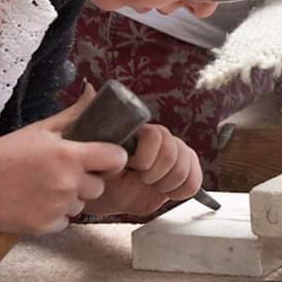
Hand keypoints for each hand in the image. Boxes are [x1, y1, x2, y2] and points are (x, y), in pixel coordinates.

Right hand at [0, 84, 127, 234]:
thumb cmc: (8, 152)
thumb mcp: (41, 129)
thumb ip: (74, 113)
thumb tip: (93, 91)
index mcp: (70, 155)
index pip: (116, 159)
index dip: (113, 158)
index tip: (103, 159)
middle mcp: (68, 182)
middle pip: (99, 185)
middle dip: (86, 180)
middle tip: (63, 173)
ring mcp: (57, 206)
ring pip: (81, 204)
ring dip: (70, 197)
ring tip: (45, 187)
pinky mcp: (46, 226)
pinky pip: (65, 220)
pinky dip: (55, 214)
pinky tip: (36, 202)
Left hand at [82, 123, 202, 218]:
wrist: (103, 194)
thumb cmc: (93, 168)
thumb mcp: (86, 144)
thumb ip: (86, 114)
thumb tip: (89, 87)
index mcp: (140, 131)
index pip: (157, 136)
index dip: (148, 156)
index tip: (135, 168)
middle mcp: (159, 139)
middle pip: (174, 151)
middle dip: (158, 173)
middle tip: (142, 179)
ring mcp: (173, 156)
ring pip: (186, 164)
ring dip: (167, 182)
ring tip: (151, 185)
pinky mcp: (181, 174)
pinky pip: (195, 179)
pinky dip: (183, 189)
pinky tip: (167, 191)